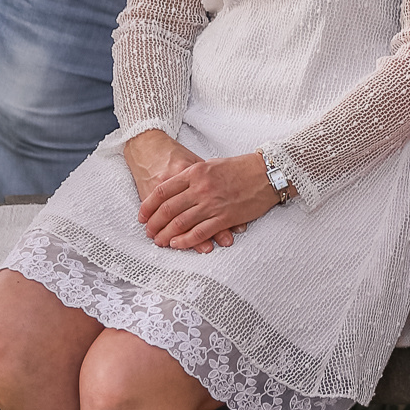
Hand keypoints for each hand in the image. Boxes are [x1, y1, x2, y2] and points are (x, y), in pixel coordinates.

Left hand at [125, 136, 282, 251]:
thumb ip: (193, 176)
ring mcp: (212, 204)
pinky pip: (200, 233)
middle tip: (148, 232)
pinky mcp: (225, 217)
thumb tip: (176, 190)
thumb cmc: (241, 168)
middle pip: (167, 209)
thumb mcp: (211, 164)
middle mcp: (200, 188)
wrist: (267, 173)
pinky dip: (185, 241)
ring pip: (180, 223)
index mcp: (195, 172)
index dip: (148, 206)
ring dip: (166, 235)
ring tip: (159, 242)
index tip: (142, 215)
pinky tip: (177, 244)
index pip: (162, 191)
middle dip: (154, 224)